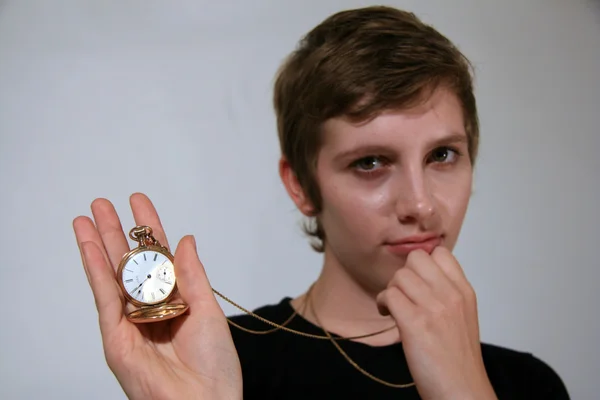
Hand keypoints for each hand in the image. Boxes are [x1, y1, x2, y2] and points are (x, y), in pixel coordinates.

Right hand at [73, 193, 241, 399]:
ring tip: (87, 215)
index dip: (148, 230)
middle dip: (115, 233)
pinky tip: (89, 246)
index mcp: (174, 301)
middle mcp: (150, 309)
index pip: (157, 258)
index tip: (138, 202)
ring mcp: (130, 322)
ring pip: (111, 276)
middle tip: (102, 203)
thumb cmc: (214, 364)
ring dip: (98, 245)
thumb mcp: (207, 310)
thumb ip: (191, 275)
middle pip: (128, 264)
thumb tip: (184, 238)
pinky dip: (95, 270)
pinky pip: (104, 298)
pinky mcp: (116, 337)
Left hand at [376, 248, 496, 399]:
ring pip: (399, 276)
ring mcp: (434, 308)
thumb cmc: (457, 360)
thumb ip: (446, 294)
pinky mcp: (415, 324)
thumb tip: (421, 276)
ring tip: (394, 308)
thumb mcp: (462, 317)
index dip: (422, 264)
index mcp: (464, 292)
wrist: (461, 391)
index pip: (440, 253)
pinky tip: (388, 315)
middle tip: (403, 294)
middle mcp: (451, 295)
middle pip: (416, 259)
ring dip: (391, 290)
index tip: (416, 281)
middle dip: (404, 274)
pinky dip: (383, 303)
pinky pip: (389, 295)